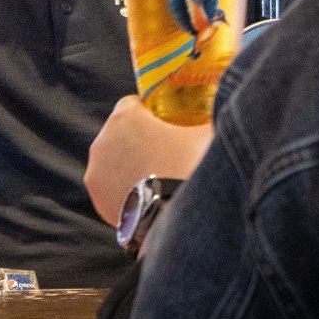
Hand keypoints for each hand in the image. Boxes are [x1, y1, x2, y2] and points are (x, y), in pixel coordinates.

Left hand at [86, 96, 211, 225]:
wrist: (176, 215)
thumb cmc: (190, 168)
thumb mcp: (206, 135)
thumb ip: (207, 119)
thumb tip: (221, 112)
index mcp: (124, 116)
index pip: (133, 104)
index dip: (151, 113)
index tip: (166, 124)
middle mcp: (103, 140)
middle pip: (122, 133)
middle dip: (140, 140)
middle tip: (166, 154)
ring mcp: (96, 170)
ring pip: (114, 161)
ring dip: (130, 165)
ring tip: (157, 179)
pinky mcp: (98, 197)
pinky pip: (111, 187)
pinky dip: (125, 190)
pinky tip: (146, 197)